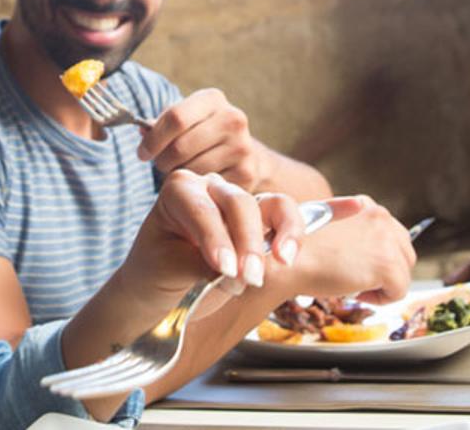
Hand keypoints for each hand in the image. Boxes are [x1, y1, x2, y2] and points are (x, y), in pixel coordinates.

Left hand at [108, 171, 300, 317]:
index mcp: (179, 189)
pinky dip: (299, 228)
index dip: (216, 238)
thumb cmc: (158, 270)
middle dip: (248, 242)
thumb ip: (202, 267)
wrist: (159, 281)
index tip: (225, 269)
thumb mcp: (170, 270)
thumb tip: (236, 272)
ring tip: (281, 263)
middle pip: (239, 203)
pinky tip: (311, 236)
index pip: (202, 210)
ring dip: (281, 235)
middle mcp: (210, 186)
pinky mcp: (261, 218)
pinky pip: (286, 215)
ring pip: (271, 205)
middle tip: (250, 278)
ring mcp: (238, 200)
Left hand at [138, 88, 330, 197]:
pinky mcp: (246, 172)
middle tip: (161, 165)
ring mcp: (242, 146)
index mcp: (212, 99)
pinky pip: (205, 184)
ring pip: (191, 168)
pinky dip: (196, 187)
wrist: (245, 154)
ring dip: (178, 174)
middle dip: (162, 160)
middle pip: (180, 146)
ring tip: (182, 170)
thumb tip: (142, 129)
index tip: (142, 153)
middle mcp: (232, 118)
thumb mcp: (185, 120)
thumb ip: (160, 123)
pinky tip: (198, 180)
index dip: (153, 139)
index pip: (175, 117)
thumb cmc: (203, 134)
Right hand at [287, 195, 414, 304]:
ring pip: (404, 273)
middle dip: (386, 271)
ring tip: (355, 286)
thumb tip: (373, 252)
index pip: (393, 236)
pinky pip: (399, 292)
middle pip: (405, 253)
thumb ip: (356, 231)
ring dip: (383, 285)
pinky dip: (380, 299)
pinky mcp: (387, 265)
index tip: (357, 266)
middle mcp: (382, 217)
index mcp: (369, 207)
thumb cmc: (301, 249)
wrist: (285, 259)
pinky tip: (356, 292)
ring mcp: (387, 240)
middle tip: (358, 281)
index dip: (378, 257)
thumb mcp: (332, 227)